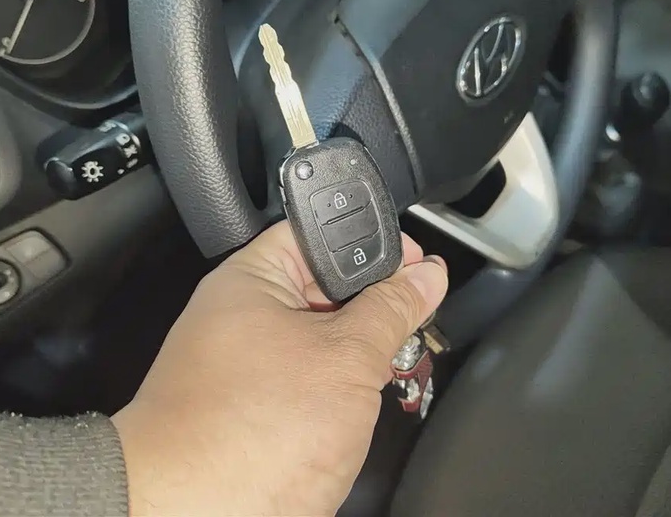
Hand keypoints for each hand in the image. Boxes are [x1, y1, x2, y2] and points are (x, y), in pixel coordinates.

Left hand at [112, 221, 447, 515]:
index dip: (371, 240)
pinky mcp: (261, 406)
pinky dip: (341, 384)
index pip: (319, 233)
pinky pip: (311, 377)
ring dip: (359, 349)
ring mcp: (251, 363)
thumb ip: (391, 310)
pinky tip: (361, 400)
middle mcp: (245, 316)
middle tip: (408, 317)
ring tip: (385, 365)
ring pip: (321, 336)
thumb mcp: (345, 358)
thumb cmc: (246, 437)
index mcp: (251, 280)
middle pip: (324, 286)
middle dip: (371, 301)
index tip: (414, 260)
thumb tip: (425, 276)